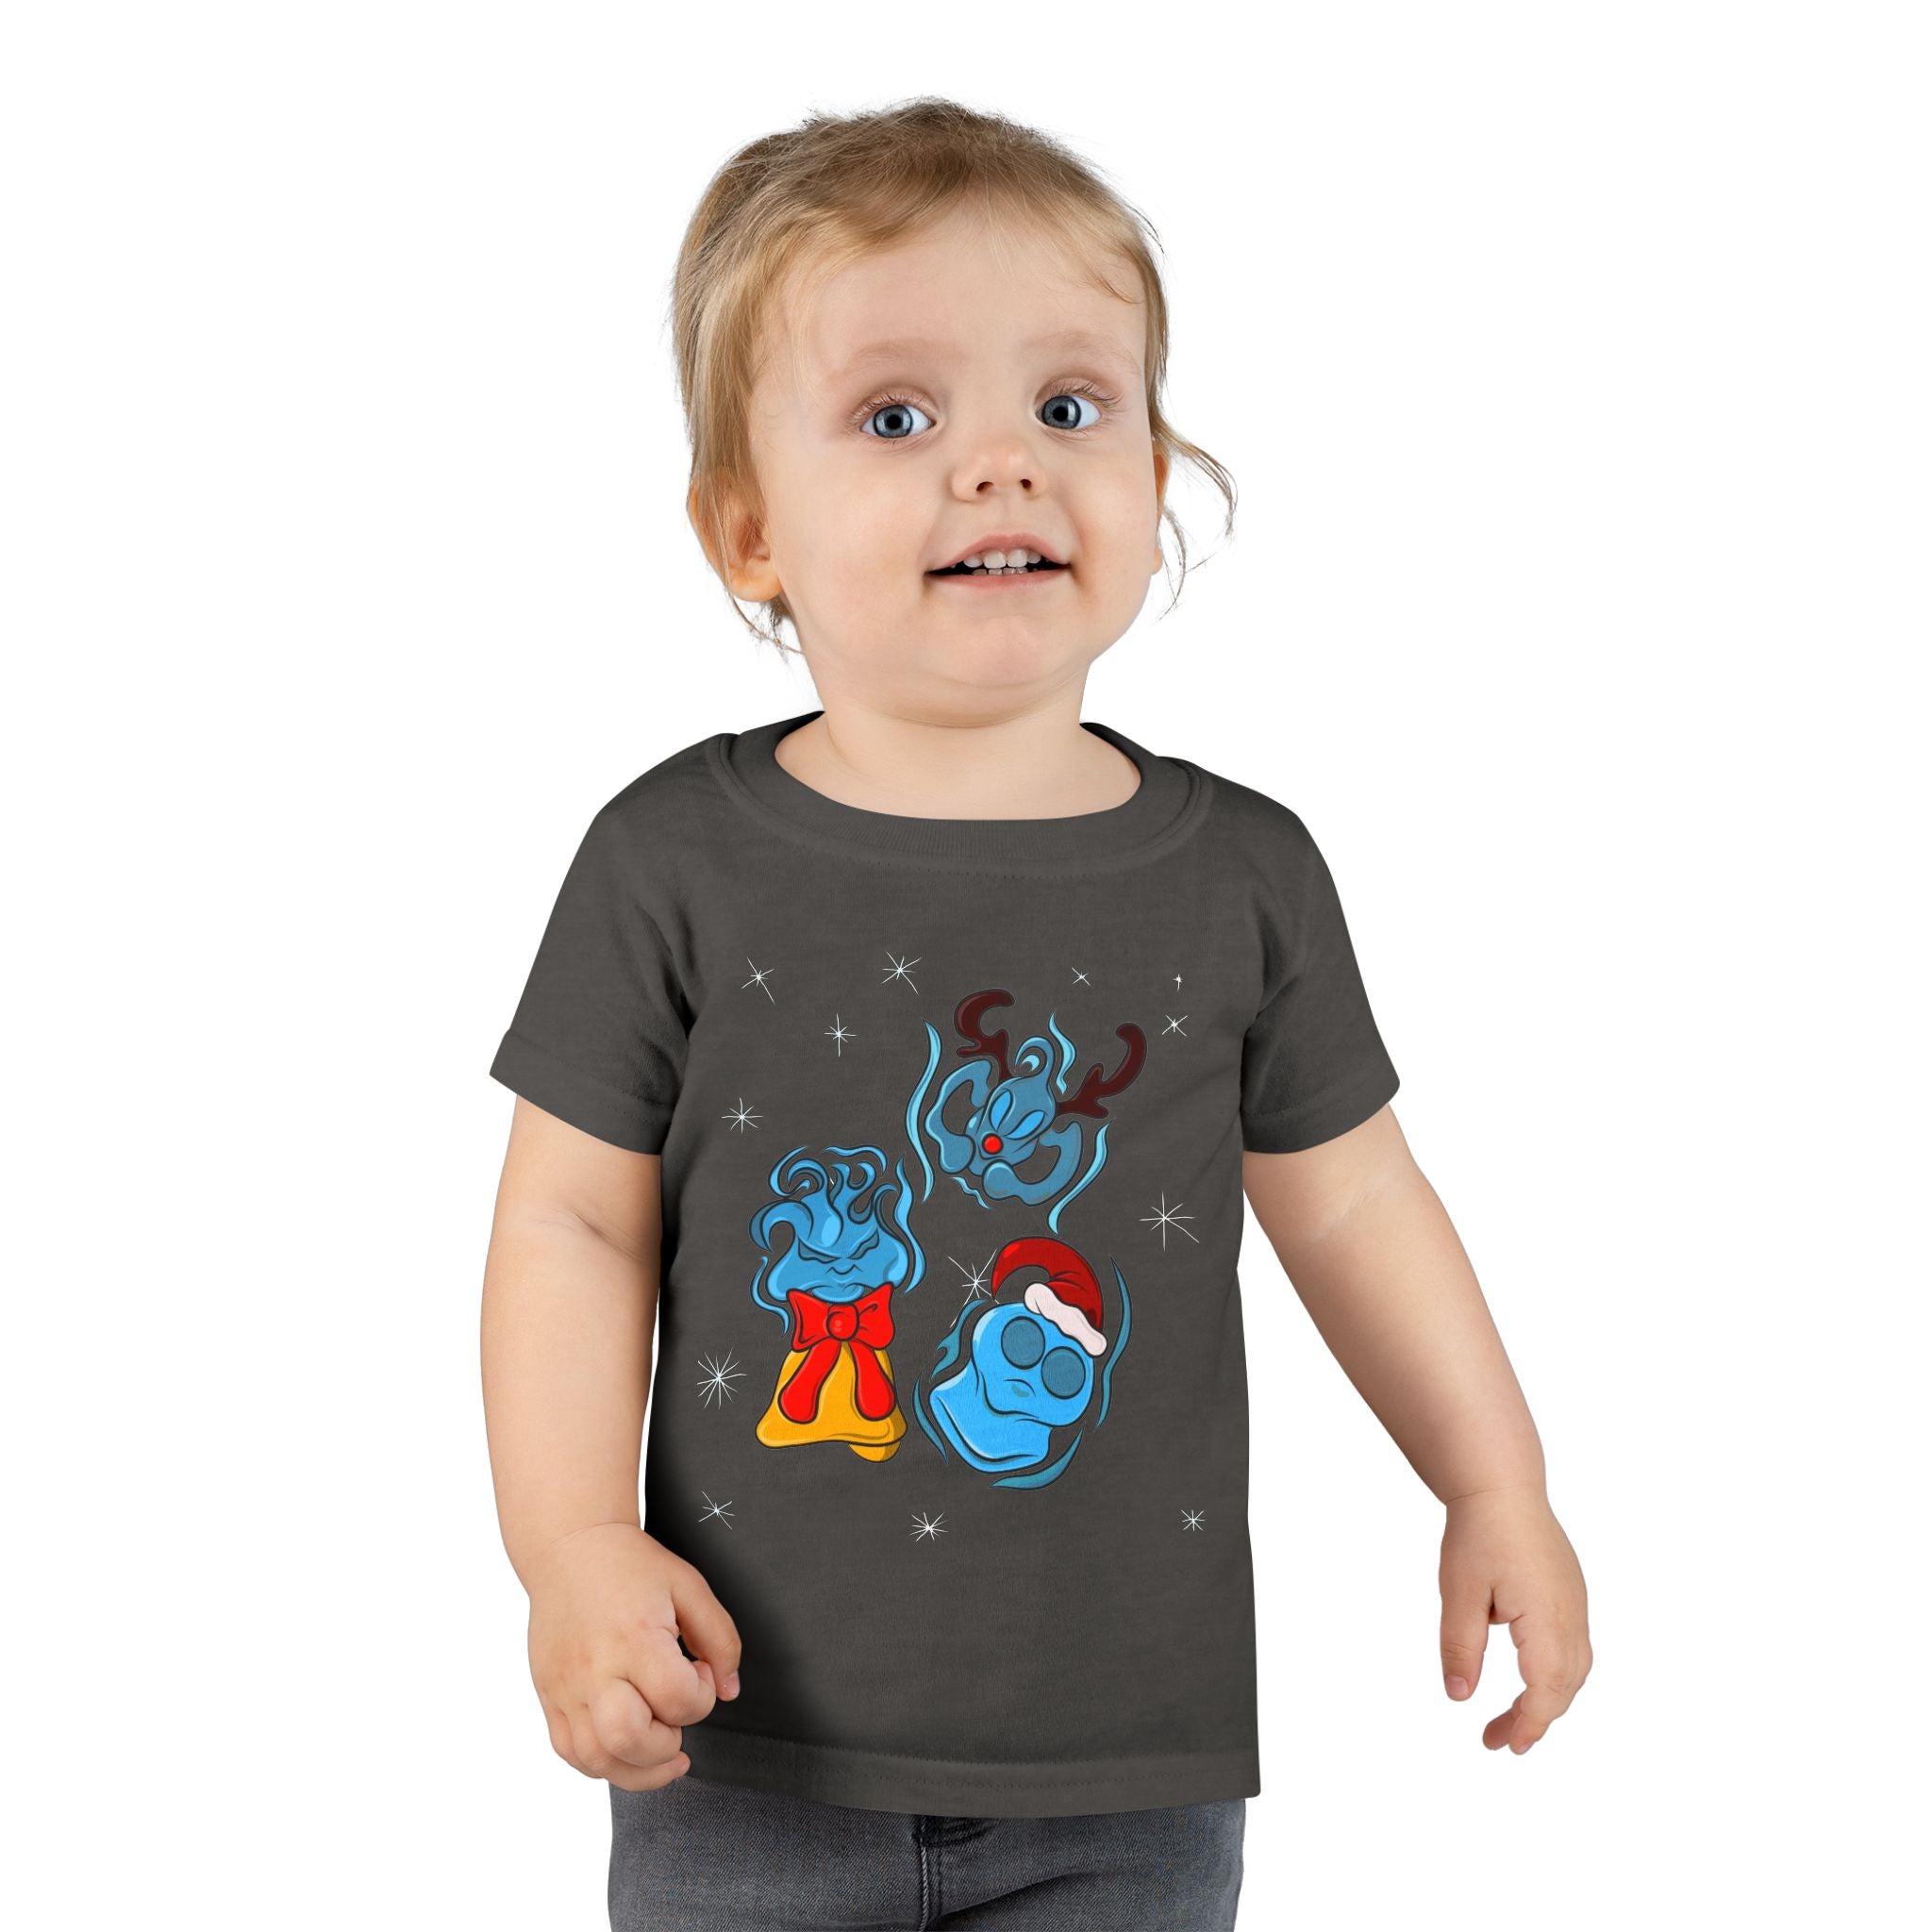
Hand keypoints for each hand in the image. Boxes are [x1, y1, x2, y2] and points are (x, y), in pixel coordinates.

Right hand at [524, 1522, 742, 1791]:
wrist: (569, 1549)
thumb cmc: (629, 1566)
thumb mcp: (689, 1586)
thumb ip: (720, 1638)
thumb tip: (730, 1691)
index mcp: (634, 1636)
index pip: (676, 1697)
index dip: (702, 1696)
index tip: (699, 1673)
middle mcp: (595, 1667)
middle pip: (629, 1738)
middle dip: (667, 1744)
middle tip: (677, 1717)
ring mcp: (566, 1687)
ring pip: (596, 1759)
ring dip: (638, 1768)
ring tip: (661, 1750)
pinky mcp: (550, 1697)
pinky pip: (571, 1753)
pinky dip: (603, 1764)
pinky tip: (627, 1750)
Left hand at [1438, 1485, 1590, 1752]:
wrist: (1502, 1485)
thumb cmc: (1479, 1533)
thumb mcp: (1460, 1592)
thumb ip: (1460, 1647)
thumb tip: (1460, 1697)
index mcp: (1548, 1619)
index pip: (1546, 1691)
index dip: (1528, 1724)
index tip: (1506, 1746)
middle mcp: (1572, 1616)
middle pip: (1564, 1687)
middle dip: (1534, 1719)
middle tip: (1497, 1739)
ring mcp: (1576, 1604)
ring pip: (1573, 1669)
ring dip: (1547, 1697)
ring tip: (1512, 1716)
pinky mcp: (1571, 1593)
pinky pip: (1573, 1646)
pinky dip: (1554, 1672)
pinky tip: (1528, 1675)